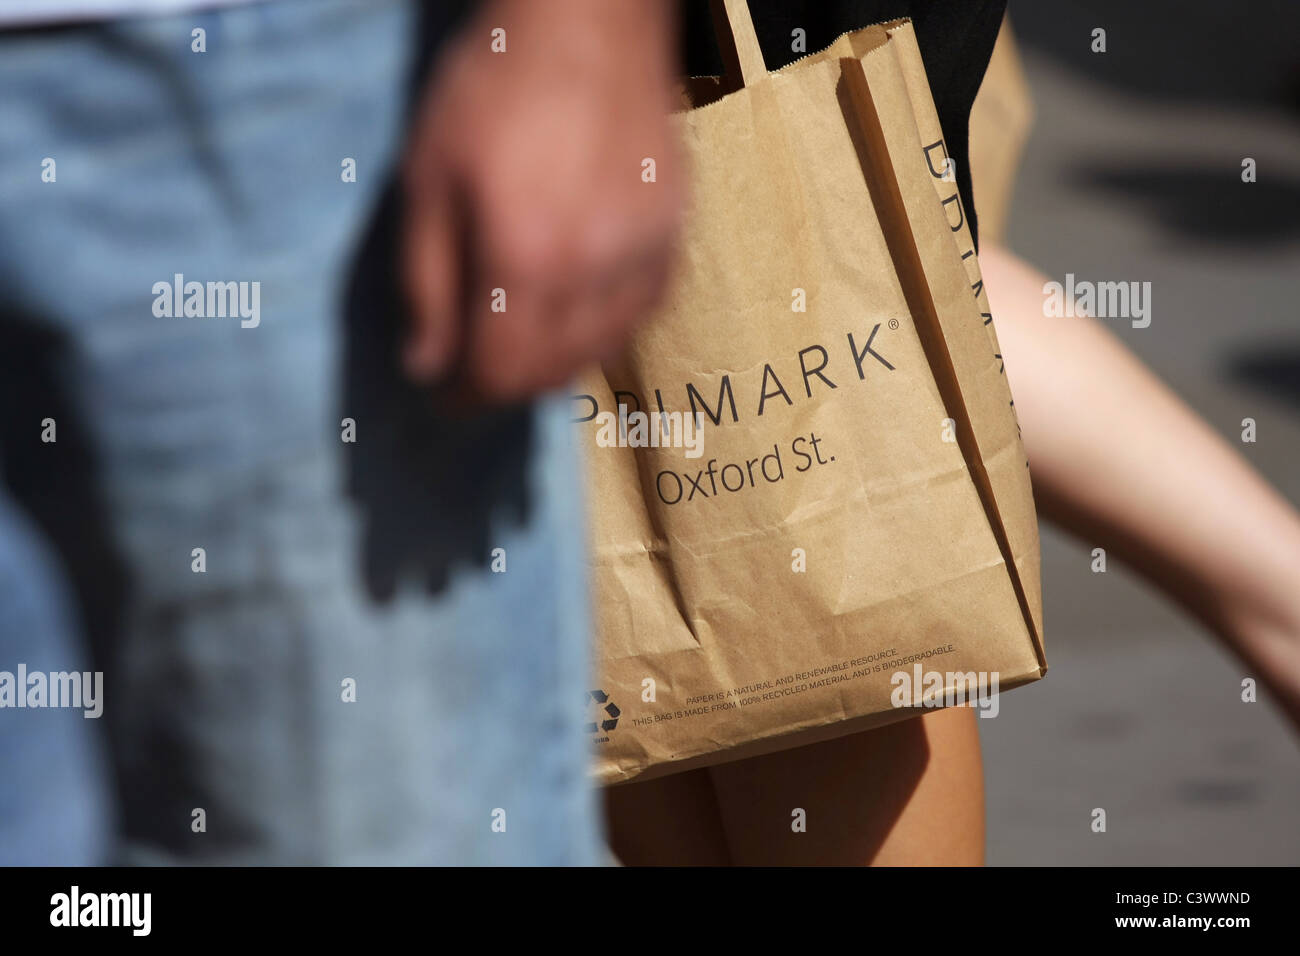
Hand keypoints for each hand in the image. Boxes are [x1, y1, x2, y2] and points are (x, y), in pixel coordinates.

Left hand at [402, 0, 684, 402]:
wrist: (589, 20)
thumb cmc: (493, 87)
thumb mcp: (430, 177)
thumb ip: (427, 281)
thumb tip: (426, 364)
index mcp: (526, 257)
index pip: (502, 370)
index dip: (468, 397)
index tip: (444, 395)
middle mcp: (593, 270)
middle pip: (552, 371)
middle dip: (507, 384)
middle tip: (475, 368)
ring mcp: (644, 254)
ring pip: (600, 350)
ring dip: (554, 361)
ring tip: (521, 337)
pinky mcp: (674, 236)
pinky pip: (640, 314)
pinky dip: (603, 328)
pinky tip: (576, 305)